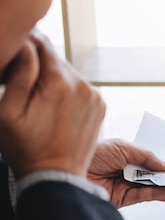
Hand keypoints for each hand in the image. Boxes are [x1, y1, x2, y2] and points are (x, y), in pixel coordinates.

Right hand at [0, 33, 103, 178]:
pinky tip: (53, 109)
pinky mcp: (100, 106)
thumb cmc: (25, 148)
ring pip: (68, 74)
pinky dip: (66, 91)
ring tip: (37, 101)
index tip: (13, 56)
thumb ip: (19, 73)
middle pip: (56, 60)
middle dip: (37, 65)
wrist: (55, 176)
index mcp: (61, 82)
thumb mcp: (8, 111)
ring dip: (52, 79)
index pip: (42, 45)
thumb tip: (27, 43)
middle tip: (20, 84)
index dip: (25, 45)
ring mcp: (95, 96)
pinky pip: (79, 89)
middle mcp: (84, 85)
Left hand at [88, 139, 164, 207]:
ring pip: (156, 188)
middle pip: (157, 176)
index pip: (153, 160)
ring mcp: (128, 185)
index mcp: (127, 155)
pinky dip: (161, 194)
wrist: (68, 173)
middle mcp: (129, 171)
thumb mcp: (123, 147)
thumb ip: (147, 157)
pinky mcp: (124, 199)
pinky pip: (147, 195)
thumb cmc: (92, 154)